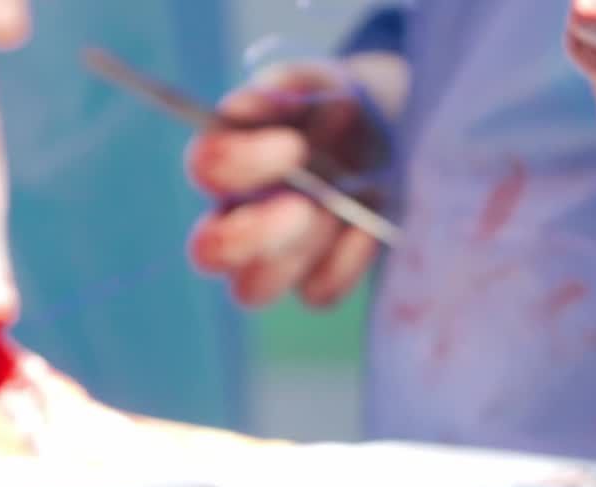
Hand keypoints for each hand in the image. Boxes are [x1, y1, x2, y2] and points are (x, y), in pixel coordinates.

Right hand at [186, 63, 389, 308]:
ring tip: (339, 212)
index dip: (238, 164)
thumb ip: (284, 89)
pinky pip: (315, 293)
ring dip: (297, 252)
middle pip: (208, 252)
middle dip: (252, 235)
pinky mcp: (312, 282)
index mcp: (228, 162)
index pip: (206, 168)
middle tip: (303, 208)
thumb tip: (246, 110)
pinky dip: (345, 262)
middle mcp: (234, 220)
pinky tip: (369, 228)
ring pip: (251, 289)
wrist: (389, 132)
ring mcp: (269, 259)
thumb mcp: (317, 84)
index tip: (292, 147)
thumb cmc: (338, 108)